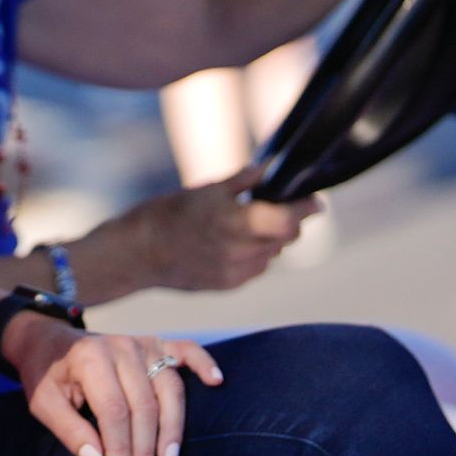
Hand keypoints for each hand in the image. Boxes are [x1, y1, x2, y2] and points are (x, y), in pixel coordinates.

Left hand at [13, 324, 223, 455]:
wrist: (48, 340)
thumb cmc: (46, 376)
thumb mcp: (43, 404)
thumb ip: (70, 431)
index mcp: (91, 358)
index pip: (114, 411)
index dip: (121, 449)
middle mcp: (122, 347)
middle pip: (144, 405)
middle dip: (144, 450)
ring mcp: (142, 343)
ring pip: (169, 388)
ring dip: (173, 428)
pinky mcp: (155, 343)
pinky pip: (186, 350)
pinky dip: (203, 363)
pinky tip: (216, 382)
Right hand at [90, 169, 309, 294]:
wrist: (139, 252)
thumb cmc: (169, 213)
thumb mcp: (207, 189)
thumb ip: (245, 182)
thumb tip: (270, 170)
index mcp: (237, 221)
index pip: (290, 221)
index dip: (306, 209)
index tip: (315, 202)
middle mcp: (241, 250)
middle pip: (286, 238)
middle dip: (288, 222)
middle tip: (278, 207)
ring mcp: (235, 272)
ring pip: (272, 254)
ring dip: (270, 239)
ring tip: (245, 225)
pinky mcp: (228, 284)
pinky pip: (255, 268)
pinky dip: (253, 254)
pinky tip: (232, 244)